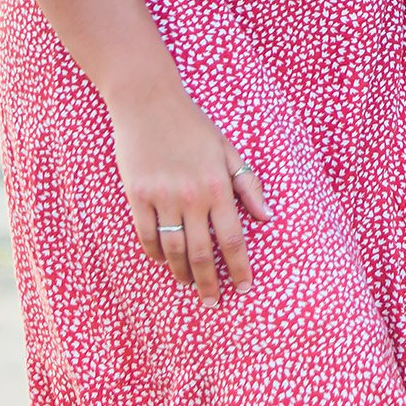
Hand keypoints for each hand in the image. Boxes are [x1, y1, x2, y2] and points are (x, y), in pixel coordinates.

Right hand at [107, 86, 270, 306]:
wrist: (149, 103)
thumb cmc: (193, 125)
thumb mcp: (228, 149)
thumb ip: (247, 185)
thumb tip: (268, 217)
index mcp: (218, 186)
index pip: (233, 238)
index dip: (239, 267)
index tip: (244, 287)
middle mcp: (192, 196)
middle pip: (201, 252)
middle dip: (210, 283)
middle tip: (214, 303)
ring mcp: (162, 197)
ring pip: (173, 249)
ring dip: (182, 273)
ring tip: (190, 285)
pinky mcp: (137, 195)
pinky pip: (146, 235)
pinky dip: (156, 253)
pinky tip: (164, 261)